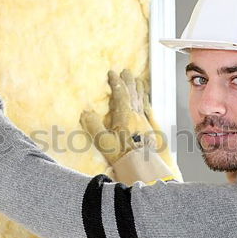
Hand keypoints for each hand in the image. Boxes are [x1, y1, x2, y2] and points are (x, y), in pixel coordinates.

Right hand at [80, 69, 179, 183]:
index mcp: (124, 116)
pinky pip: (149, 111)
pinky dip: (147, 102)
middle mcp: (136, 116)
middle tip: (126, 71)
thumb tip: (85, 112)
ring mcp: (145, 122)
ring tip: (138, 80)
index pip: (120, 94)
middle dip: (129, 81)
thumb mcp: (103, 141)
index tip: (112, 73)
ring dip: (139, 89)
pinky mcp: (151, 129)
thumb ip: (93, 126)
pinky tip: (147, 100)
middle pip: (133, 94)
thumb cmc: (121, 155)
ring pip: (142, 100)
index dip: (116, 82)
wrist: (141, 166)